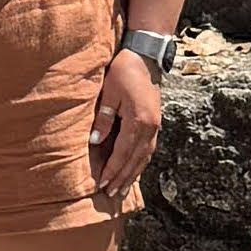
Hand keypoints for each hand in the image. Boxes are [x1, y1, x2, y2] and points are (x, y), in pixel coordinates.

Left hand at [88, 49, 163, 196]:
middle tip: (111, 193)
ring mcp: (155, 126)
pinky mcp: (155, 123)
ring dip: (133, 174)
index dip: (112, 169)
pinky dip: (140, 162)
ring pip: (144, 157)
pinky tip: (134, 169)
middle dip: (122, 177)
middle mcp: (150, 127)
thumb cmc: (124, 71)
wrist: (146, 56)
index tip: (101, 183)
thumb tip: (95, 141)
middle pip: (135, 160)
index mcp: (138, 121)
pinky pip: (148, 149)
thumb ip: (104, 118)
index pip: (123, 152)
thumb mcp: (110, 93)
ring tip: (122, 188)